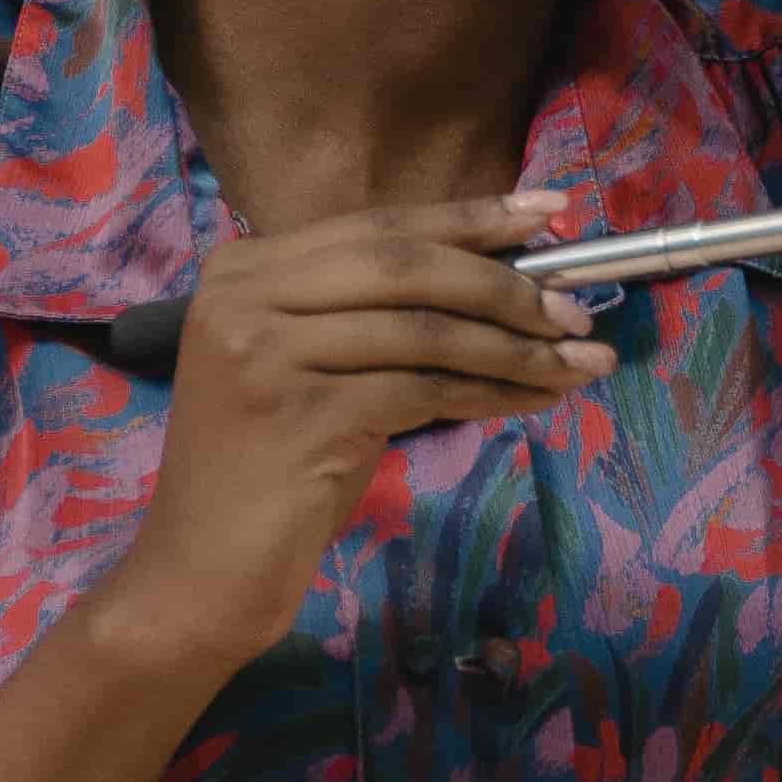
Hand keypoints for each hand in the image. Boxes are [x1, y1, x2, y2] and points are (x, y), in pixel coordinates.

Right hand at [87, 197, 608, 677]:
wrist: (199, 572)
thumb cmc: (270, 472)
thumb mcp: (313, 369)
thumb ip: (374, 312)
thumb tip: (507, 276)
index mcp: (243, 266)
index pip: (378, 225)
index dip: (471, 217)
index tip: (551, 209)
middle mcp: (242, 295)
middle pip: (404, 266)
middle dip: (506, 283)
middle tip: (580, 310)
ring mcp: (262, 353)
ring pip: (423, 330)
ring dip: (516, 347)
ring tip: (582, 361)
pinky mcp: (295, 416)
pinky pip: (421, 390)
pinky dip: (489, 393)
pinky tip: (533, 401)